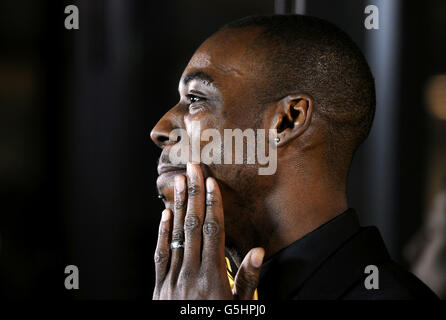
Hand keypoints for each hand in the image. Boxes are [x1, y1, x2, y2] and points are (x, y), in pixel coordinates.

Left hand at [153, 162, 264, 299]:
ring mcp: (173, 278)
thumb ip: (248, 279)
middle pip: (193, 225)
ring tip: (180, 181)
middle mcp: (191, 273)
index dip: (212, 204)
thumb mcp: (240, 308)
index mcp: (213, 277)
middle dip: (194, 193)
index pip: (213, 231)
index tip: (211, 182)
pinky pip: (160, 254)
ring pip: (176, 234)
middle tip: (193, 168)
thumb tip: (257, 251)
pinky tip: (164, 214)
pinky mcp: (160, 285)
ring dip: (179, 205)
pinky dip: (162, 232)